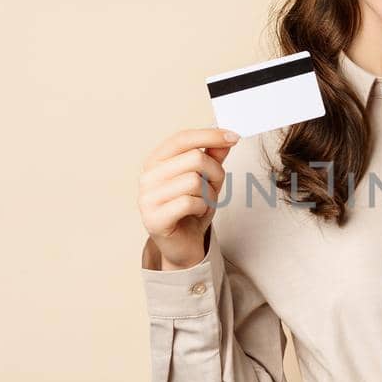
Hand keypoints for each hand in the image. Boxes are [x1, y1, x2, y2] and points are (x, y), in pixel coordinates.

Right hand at [139, 127, 239, 270]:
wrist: (184, 245)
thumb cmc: (192, 210)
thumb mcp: (207, 179)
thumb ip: (213, 157)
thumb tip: (226, 138)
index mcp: (156, 161)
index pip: (182, 138)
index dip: (210, 135)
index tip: (234, 137)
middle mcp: (147, 176)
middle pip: (194, 158)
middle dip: (215, 173)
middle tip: (214, 188)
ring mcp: (147, 198)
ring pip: (194, 181)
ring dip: (209, 194)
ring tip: (202, 204)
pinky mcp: (153, 218)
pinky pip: (190, 202)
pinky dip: (202, 208)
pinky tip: (196, 214)